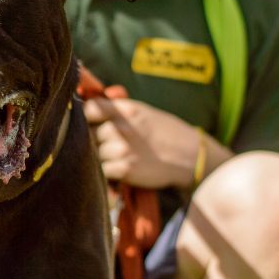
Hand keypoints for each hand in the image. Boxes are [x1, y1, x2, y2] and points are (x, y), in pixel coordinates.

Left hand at [83, 97, 199, 188]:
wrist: (192, 157)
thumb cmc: (165, 133)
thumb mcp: (143, 112)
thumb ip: (117, 110)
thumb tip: (88, 107)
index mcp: (126, 110)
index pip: (90, 108)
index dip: (86, 116)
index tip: (90, 123)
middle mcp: (122, 128)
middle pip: (89, 133)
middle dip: (95, 139)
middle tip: (109, 144)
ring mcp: (122, 149)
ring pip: (94, 153)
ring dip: (102, 157)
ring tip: (119, 157)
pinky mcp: (125, 169)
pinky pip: (102, 170)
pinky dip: (108, 172)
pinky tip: (120, 169)